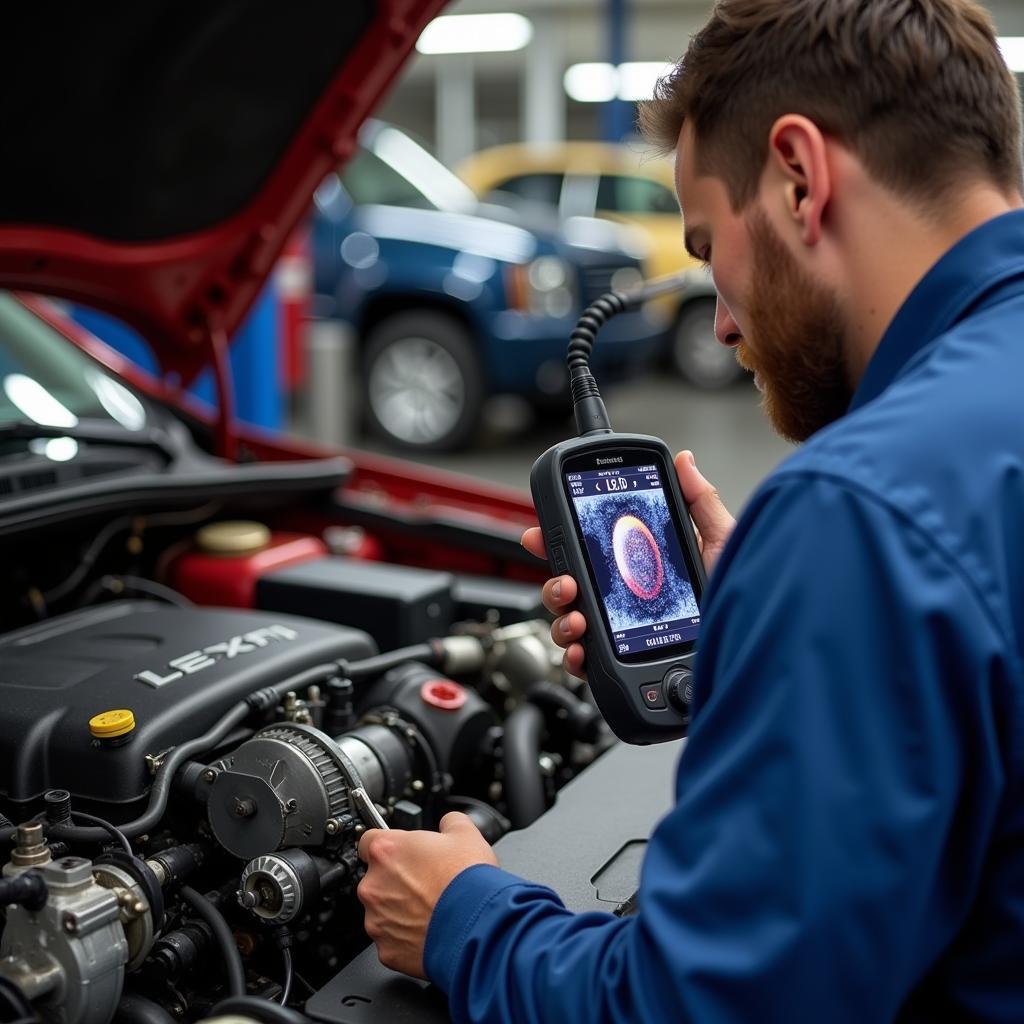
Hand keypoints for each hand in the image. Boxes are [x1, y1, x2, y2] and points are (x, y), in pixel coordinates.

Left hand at [357, 813, 496, 978]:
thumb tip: (447, 823)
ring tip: (431, 908)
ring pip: (382, 910)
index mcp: (387, 851)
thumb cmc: (468, 882)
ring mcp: (377, 920)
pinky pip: (391, 939)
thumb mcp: (466, 833)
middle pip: (376, 878)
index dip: (389, 845)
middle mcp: (374, 885)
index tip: (400, 851)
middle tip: (425, 882)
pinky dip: (406, 936)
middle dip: (397, 879)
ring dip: (400, 909)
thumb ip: (448, 822)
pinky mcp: (386, 950)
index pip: (368, 839)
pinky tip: (429, 929)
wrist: (477, 927)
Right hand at [521, 450, 734, 675]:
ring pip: (570, 623)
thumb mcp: (723, 542)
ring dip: (562, 616)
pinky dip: (575, 656)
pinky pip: (584, 661)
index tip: (543, 531)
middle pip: (571, 586)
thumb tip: (685, 462)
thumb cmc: (742, 598)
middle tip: (567, 580)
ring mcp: (622, 633)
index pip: (592, 550)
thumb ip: (701, 501)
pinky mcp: (625, 663)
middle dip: (555, 581)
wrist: (752, 646)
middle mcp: (628, 599)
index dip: (562, 539)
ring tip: (577, 614)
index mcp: (644, 567)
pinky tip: (583, 649)